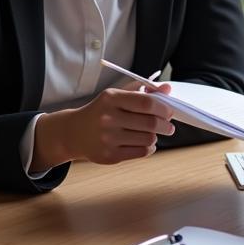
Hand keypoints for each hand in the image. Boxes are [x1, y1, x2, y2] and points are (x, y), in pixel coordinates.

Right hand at [33, 84, 174, 169]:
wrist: (74, 132)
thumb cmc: (101, 111)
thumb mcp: (117, 95)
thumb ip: (142, 90)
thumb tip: (167, 89)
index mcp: (111, 99)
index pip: (146, 103)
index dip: (163, 108)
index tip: (169, 111)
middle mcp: (108, 118)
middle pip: (150, 123)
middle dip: (165, 125)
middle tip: (169, 126)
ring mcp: (108, 138)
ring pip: (148, 139)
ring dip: (155, 136)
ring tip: (153, 133)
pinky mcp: (109, 155)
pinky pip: (141, 152)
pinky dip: (149, 148)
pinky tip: (146, 143)